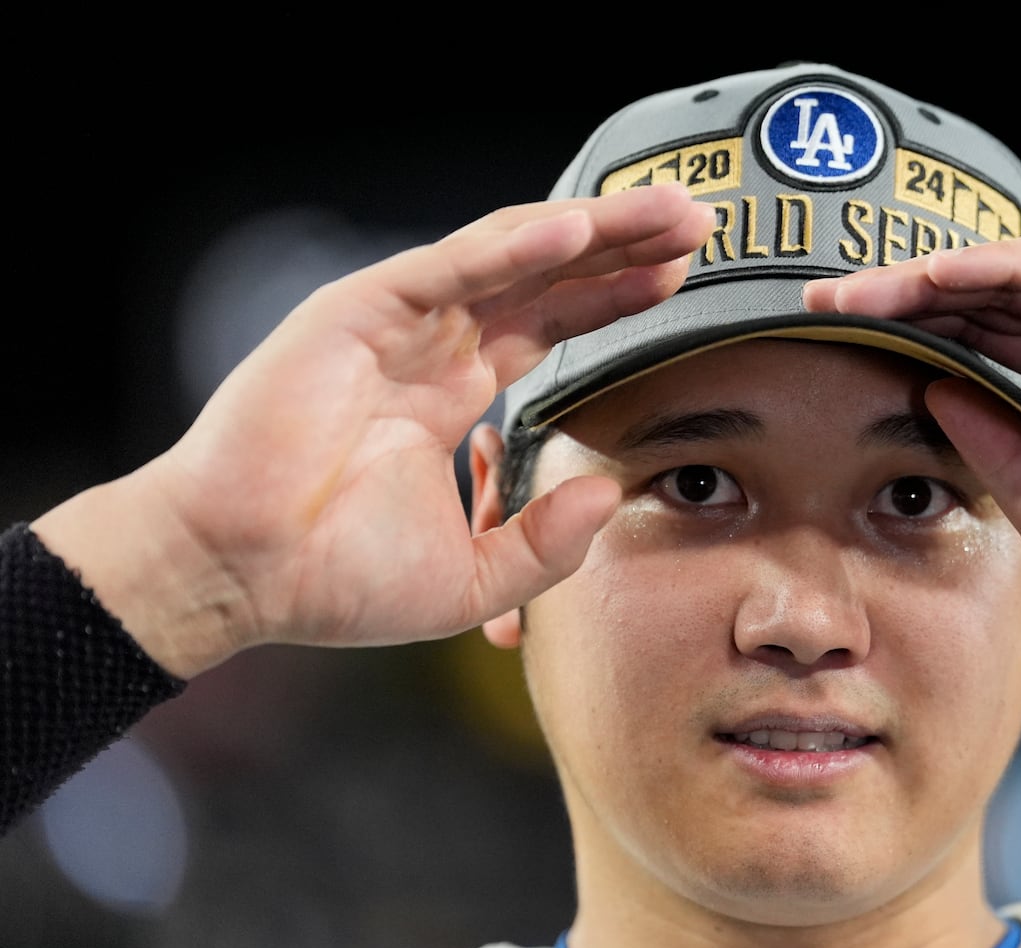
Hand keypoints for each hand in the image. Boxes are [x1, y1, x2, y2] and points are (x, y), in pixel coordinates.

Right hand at [32, 183, 716, 676]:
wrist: (242, 577)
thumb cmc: (334, 580)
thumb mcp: (472, 578)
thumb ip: (547, 544)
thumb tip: (610, 495)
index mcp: (452, 396)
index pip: (552, 328)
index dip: (613, 298)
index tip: (679, 280)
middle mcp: (430, 348)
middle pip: (545, 277)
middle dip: (621, 245)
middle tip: (696, 219)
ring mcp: (396, 325)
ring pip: (508, 256)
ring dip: (588, 230)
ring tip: (663, 212)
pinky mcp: (355, 314)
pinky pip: (446, 270)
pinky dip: (509, 248)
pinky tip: (572, 231)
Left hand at [803, 233, 1020, 640]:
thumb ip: (997, 448)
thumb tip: (931, 394)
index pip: (981, 355)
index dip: (911, 348)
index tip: (837, 357)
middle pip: (983, 310)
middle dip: (900, 305)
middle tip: (820, 307)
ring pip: (1011, 279)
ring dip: (931, 280)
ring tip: (856, 289)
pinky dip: (995, 267)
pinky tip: (931, 277)